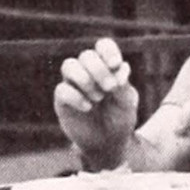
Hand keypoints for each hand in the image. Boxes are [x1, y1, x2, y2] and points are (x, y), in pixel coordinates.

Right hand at [54, 38, 138, 166]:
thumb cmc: (120, 118)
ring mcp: (73, 85)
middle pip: (86, 55)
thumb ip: (123, 85)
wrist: (110, 143)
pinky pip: (62, 89)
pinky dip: (76, 97)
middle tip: (110, 88)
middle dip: (99, 69)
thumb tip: (119, 69)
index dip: (108, 50)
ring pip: (69, 65)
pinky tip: (88, 107)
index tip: (115, 64)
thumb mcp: (127, 102)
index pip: (103, 46)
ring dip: (85, 78)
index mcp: (107, 67)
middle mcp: (88, 72)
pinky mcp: (62, 101)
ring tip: (98, 97)